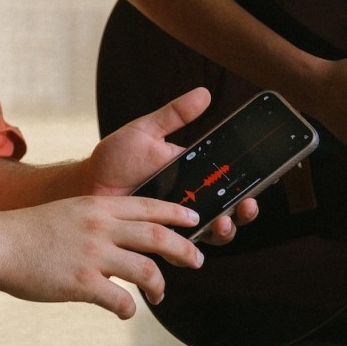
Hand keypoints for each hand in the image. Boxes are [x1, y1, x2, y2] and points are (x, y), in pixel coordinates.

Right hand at [0, 195, 203, 317]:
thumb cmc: (28, 230)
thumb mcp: (69, 211)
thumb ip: (96, 220)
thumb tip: (118, 234)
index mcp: (98, 207)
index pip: (149, 206)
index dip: (177, 213)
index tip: (194, 220)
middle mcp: (100, 228)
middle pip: (158, 236)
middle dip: (184, 249)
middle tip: (197, 260)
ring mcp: (92, 256)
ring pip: (147, 271)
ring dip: (160, 285)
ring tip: (160, 295)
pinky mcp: (81, 284)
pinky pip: (120, 300)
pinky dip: (129, 309)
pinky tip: (126, 311)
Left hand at [82, 86, 258, 246]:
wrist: (87, 183)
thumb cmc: (115, 157)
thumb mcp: (146, 131)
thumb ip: (175, 115)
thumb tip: (204, 92)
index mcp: (195, 176)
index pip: (231, 183)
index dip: (250, 185)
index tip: (259, 181)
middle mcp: (191, 202)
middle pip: (230, 212)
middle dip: (244, 213)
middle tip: (245, 205)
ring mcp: (176, 223)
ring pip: (212, 235)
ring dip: (225, 231)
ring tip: (222, 222)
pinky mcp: (159, 242)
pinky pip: (181, 253)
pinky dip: (190, 252)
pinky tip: (191, 247)